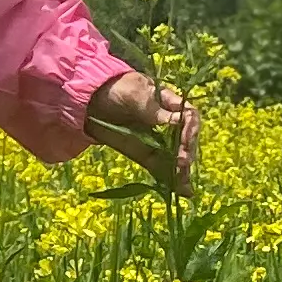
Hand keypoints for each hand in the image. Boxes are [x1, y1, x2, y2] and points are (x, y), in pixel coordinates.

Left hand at [84, 67, 199, 190]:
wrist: (90, 100)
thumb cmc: (115, 89)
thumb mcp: (133, 94)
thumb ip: (154, 109)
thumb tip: (178, 120)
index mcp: (169, 103)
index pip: (189, 116)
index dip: (190, 129)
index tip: (185, 141)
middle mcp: (168, 124)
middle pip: (186, 140)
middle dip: (187, 152)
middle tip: (182, 163)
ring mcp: (158, 140)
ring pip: (177, 157)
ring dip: (183, 171)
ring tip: (185, 186)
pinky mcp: (146, 154)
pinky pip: (162, 168)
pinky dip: (172, 180)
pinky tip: (184, 192)